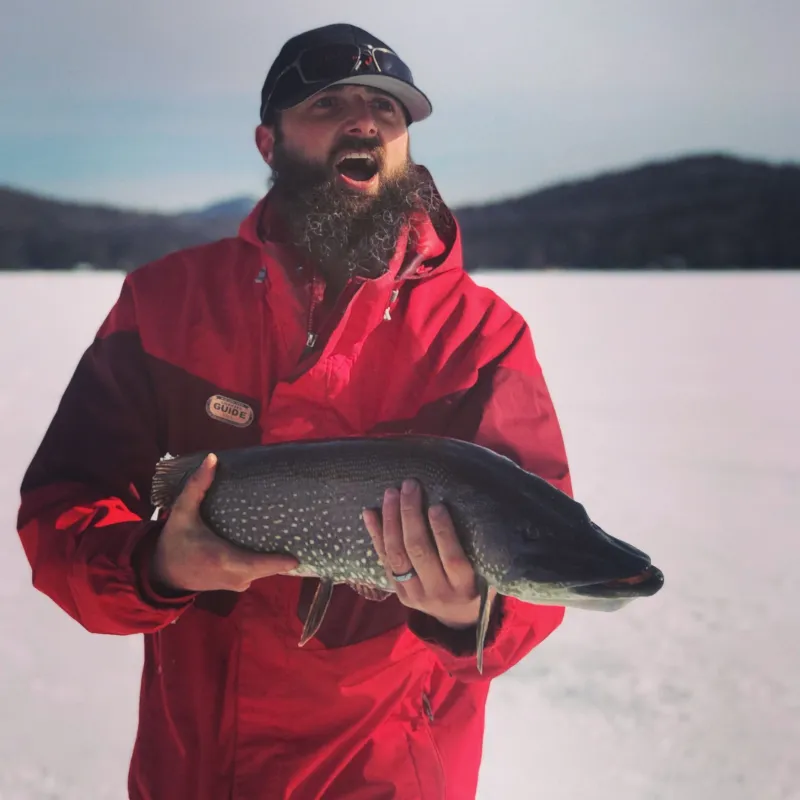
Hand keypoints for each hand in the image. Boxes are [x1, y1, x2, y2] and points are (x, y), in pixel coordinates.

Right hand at [151, 453, 298, 592]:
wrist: (163, 574)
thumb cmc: (175, 542)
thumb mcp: (182, 512)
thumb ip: (197, 487)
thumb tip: (212, 458)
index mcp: (225, 559)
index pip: (262, 564)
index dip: (281, 561)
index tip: (298, 553)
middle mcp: (235, 576)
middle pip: (270, 567)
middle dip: (284, 553)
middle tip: (301, 532)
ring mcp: (237, 584)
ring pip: (265, 571)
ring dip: (277, 558)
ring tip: (291, 535)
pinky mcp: (238, 586)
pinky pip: (259, 574)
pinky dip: (266, 563)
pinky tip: (273, 546)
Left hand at [362, 478, 491, 628]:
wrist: (458, 619)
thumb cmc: (477, 582)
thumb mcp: (485, 571)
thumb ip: (476, 548)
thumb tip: (470, 505)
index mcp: (464, 586)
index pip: (452, 558)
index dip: (443, 532)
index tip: (437, 506)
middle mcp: (438, 591)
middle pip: (419, 551)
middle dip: (412, 515)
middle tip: (410, 486)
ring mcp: (415, 594)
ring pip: (398, 555)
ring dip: (391, 521)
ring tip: (391, 493)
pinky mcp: (398, 593)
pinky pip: (384, 561)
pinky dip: (375, 535)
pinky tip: (369, 512)